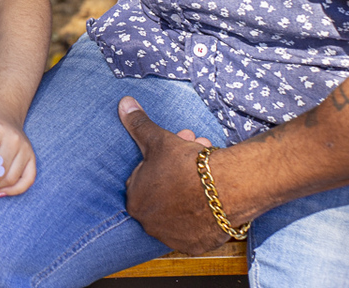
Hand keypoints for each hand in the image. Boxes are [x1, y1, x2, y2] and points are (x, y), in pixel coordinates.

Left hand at [119, 97, 230, 253]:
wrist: (225, 188)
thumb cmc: (185, 165)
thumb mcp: (158, 140)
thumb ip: (138, 124)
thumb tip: (124, 103)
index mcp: (135, 201)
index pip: (144, 178)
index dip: (162, 161)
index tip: (177, 150)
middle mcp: (150, 224)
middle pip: (163, 191)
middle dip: (176, 170)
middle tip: (195, 153)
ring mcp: (173, 237)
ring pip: (179, 208)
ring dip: (189, 190)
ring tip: (208, 171)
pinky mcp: (195, 245)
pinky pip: (196, 226)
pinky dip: (201, 212)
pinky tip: (210, 196)